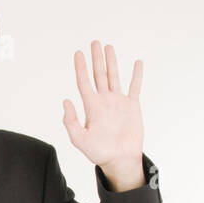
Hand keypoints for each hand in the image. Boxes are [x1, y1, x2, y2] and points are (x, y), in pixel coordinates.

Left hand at [62, 41, 144, 189]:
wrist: (120, 160)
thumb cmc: (99, 153)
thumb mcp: (80, 140)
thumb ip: (71, 122)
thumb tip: (66, 102)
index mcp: (91, 107)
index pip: (84, 82)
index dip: (81, 67)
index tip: (78, 53)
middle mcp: (104, 101)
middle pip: (99, 75)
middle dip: (96, 58)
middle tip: (94, 42)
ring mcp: (118, 102)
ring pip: (114, 76)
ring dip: (111, 62)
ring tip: (108, 47)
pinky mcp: (132, 106)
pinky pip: (134, 87)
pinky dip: (136, 75)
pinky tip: (137, 63)